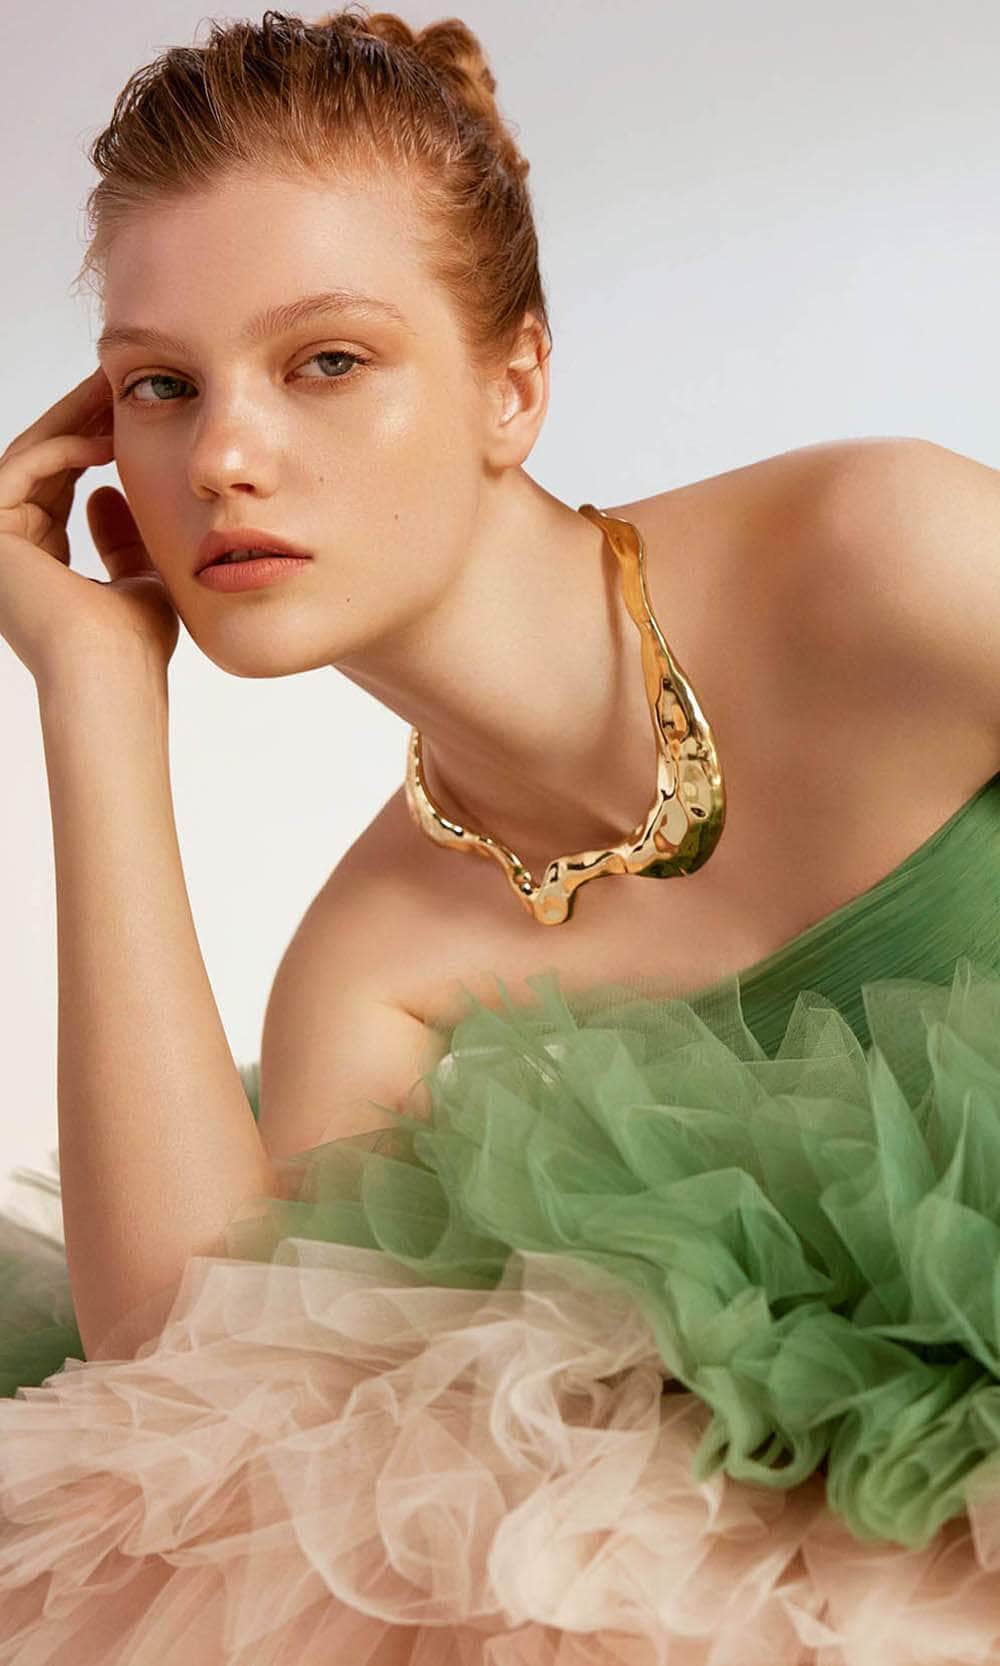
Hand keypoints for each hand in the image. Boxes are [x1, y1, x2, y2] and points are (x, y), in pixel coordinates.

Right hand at [0, 366, 178, 689]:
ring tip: (111, 391)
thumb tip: (106, 494)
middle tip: (115, 382)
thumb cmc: (134, 644)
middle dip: (81, 419)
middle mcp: (9, 551)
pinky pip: (20, 469)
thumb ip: (122, 539)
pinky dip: (61, 449)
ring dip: (73, 421)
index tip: (129, 415)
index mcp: (38, 563)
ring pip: (29, 457)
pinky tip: (104, 440)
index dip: (93, 444)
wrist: (114, 674)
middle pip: (42, 464)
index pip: (60, 486)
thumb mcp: (138, 577)